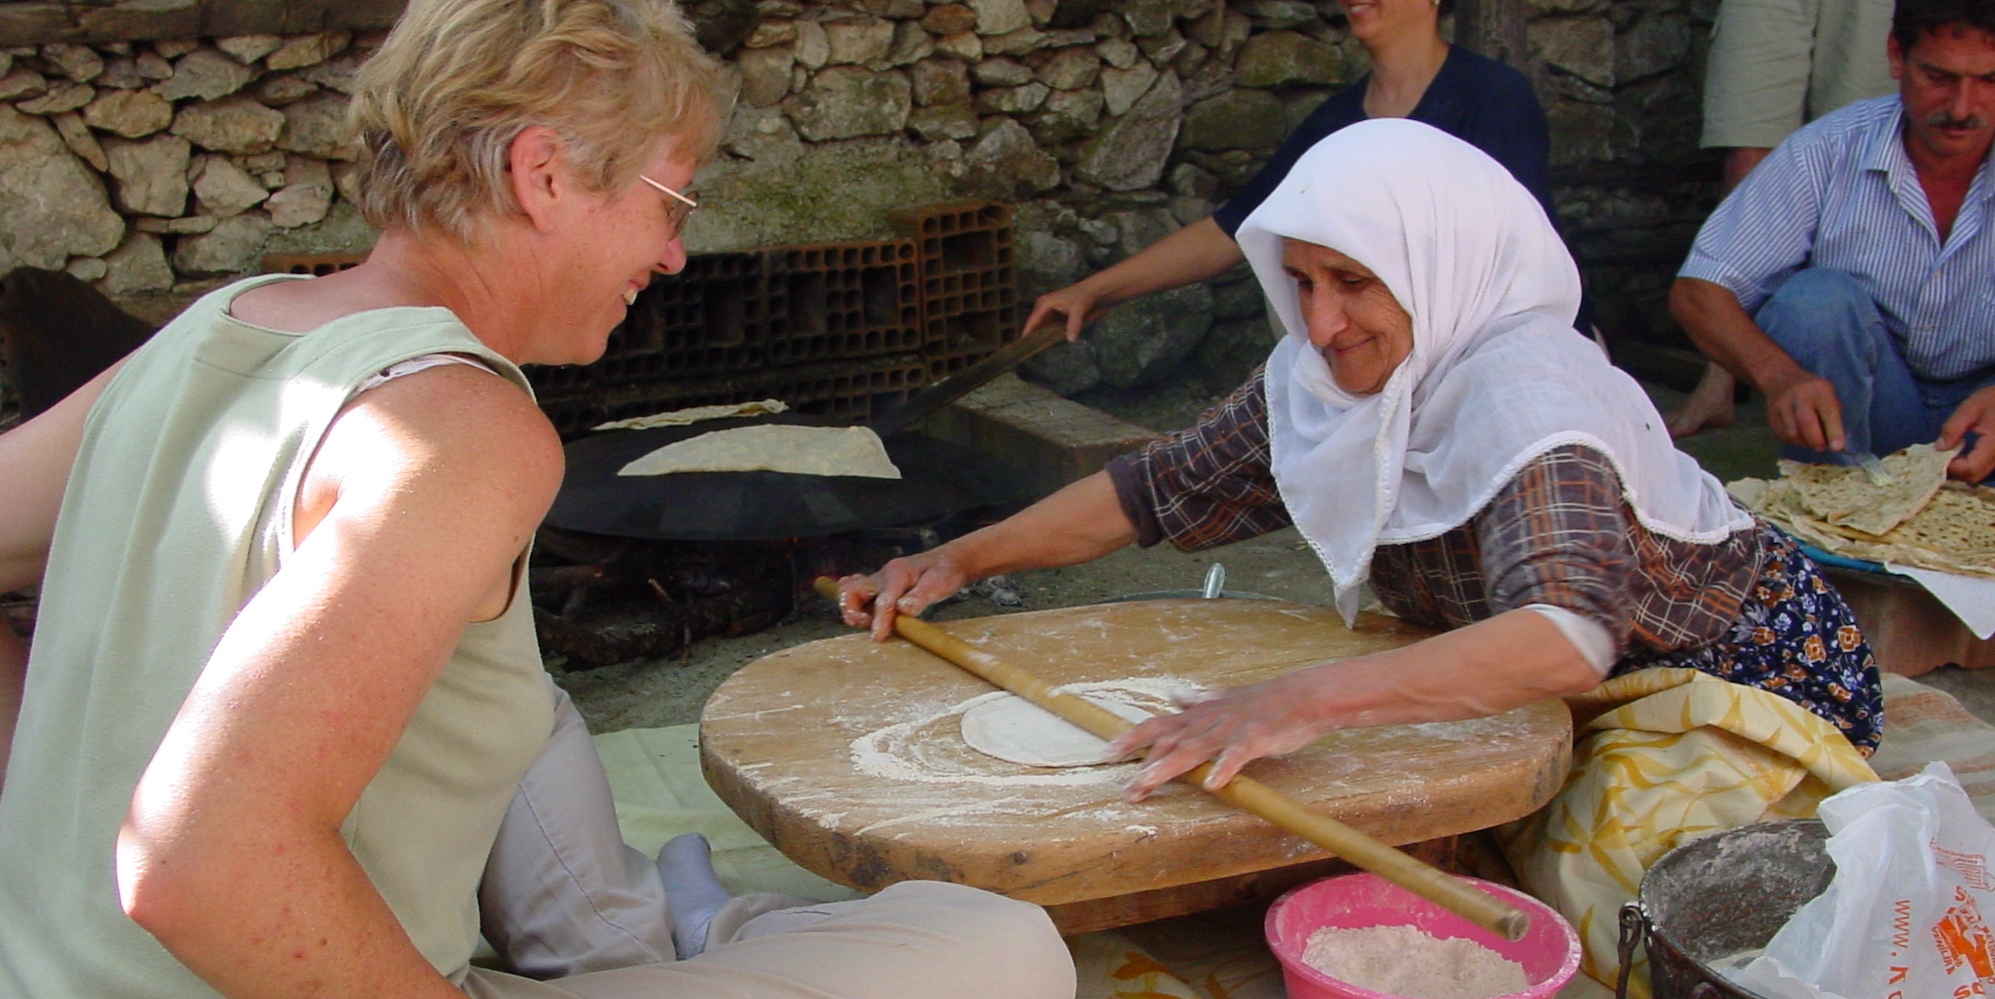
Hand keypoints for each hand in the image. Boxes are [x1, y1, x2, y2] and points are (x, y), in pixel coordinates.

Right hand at [835, 548, 971, 640]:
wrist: (948, 561)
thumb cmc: (945, 572)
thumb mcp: (939, 584)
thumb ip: (920, 597)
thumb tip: (903, 610)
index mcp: (897, 573)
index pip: (883, 600)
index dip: (879, 620)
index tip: (877, 637)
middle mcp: (883, 575)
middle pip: (852, 590)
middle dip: (852, 611)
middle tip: (865, 626)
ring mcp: (879, 580)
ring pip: (850, 591)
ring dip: (852, 609)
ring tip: (867, 623)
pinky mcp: (879, 587)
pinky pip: (857, 591)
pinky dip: (854, 603)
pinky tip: (864, 613)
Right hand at [1022, 282, 1112, 342]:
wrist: (1092, 291)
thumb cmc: (1083, 298)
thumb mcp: (1078, 311)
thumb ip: (1074, 325)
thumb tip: (1071, 339)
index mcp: (1044, 304)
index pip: (1032, 321)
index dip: (1027, 333)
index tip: (1022, 345)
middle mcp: (1042, 306)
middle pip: (1034, 324)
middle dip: (1033, 336)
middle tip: (1030, 351)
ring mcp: (1047, 309)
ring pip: (1040, 325)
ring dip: (1040, 335)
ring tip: (1036, 348)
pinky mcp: (1053, 312)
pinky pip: (1047, 324)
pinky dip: (1047, 332)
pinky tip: (1047, 342)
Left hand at [1104, 668, 1331, 801]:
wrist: (1305, 695)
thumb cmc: (1265, 702)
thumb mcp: (1225, 697)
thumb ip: (1198, 700)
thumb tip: (1174, 693)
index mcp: (1201, 715)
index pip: (1158, 726)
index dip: (1131, 739)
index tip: (1106, 754)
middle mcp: (1209, 721)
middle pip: (1168, 742)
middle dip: (1143, 764)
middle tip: (1124, 789)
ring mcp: (1230, 729)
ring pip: (1193, 749)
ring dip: (1169, 767)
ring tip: (1146, 783)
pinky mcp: (1255, 738)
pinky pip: (1237, 755)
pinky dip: (1224, 768)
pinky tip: (1213, 784)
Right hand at [1761, 369, 1845, 451]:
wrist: (1781, 379)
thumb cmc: (1812, 390)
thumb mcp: (1828, 394)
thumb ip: (1832, 416)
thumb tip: (1835, 443)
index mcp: (1818, 389)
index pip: (1828, 412)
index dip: (1834, 431)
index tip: (1837, 447)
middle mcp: (1798, 395)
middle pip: (1806, 423)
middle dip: (1816, 440)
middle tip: (1822, 447)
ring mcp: (1781, 405)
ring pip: (1792, 433)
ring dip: (1804, 442)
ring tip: (1810, 441)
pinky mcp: (1771, 415)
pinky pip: (1782, 435)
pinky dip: (1793, 440)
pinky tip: (1799, 436)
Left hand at [1938, 385, 1994, 481]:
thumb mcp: (1971, 408)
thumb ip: (1953, 427)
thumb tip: (1939, 448)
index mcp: (1994, 445)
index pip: (1970, 469)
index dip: (1951, 465)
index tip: (1938, 453)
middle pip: (1973, 477)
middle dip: (1954, 470)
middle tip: (1942, 453)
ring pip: (1978, 475)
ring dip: (1962, 468)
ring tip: (1951, 451)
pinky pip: (1983, 468)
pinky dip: (1970, 465)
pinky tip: (1962, 452)